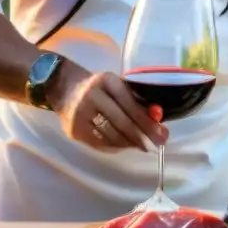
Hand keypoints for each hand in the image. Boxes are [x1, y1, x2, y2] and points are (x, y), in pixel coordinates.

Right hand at [49, 64, 167, 151]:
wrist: (64, 89)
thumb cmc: (100, 88)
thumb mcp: (117, 85)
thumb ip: (137, 99)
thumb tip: (158, 118)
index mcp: (107, 81)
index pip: (130, 103)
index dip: (146, 121)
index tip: (162, 132)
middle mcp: (91, 96)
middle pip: (121, 121)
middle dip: (142, 135)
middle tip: (156, 145)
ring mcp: (80, 114)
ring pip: (111, 135)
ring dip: (130, 143)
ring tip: (144, 146)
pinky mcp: (74, 130)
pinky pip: (100, 143)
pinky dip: (116, 146)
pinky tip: (126, 145)